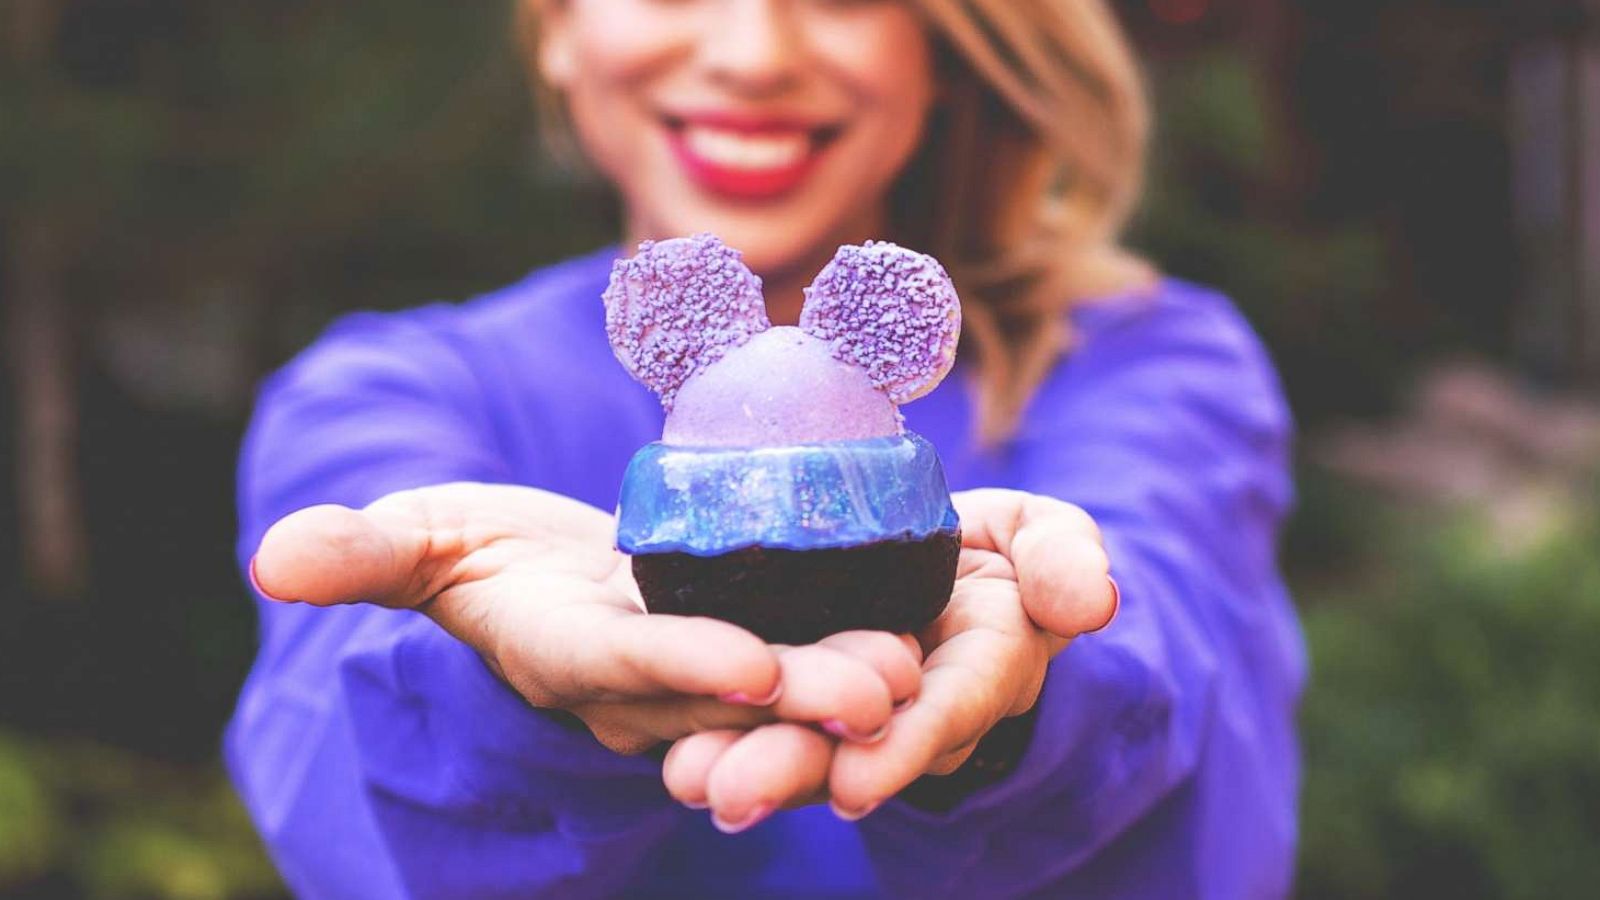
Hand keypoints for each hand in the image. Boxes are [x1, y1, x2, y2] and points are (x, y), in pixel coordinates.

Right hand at [250, 483, 920, 754]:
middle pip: (722, 694)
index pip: (620, 668)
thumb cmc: (475, 552)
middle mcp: (639, 681)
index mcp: (564, 653)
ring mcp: (695, 668)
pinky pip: (798, 644)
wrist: (542, 572)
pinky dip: (851, 638)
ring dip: (842, 681)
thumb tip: (272, 557)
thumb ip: (364, 553)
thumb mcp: (419, 540)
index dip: (677, 667)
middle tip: (881, 690)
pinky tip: (924, 620)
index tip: (745, 666)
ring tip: (916, 669)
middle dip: (795, 697)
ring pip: (774, 684)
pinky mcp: (738, 636)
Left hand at [662, 489, 1115, 828]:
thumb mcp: (1039, 535)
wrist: (933, 554)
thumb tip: (1092, 601)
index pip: (948, 711)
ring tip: (687, 779)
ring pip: (800, 745)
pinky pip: (759, 720)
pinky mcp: (797, 698)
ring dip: (743, 766)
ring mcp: (852, 713)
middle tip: (729, 789)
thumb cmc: (997, 551)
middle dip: (794, 770)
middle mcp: (914, 712)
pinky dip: (716, 736)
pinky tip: (670, 756)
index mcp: (981, 671)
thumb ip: (1062, 557)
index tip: (857, 780)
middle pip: (856, 747)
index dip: (905, 746)